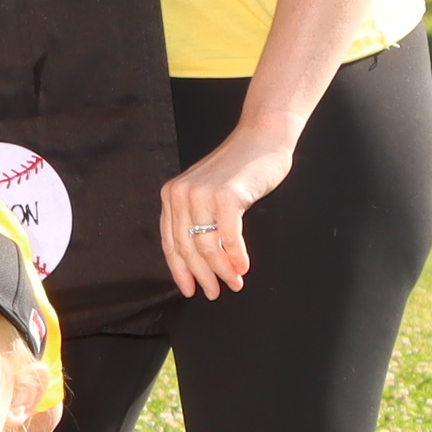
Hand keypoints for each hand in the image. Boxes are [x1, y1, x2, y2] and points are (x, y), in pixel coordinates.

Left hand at [156, 121, 298, 300]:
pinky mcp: (226, 197)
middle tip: (215, 293)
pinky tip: (243, 267)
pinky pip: (229, 238)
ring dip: (222, 271)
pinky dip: (237, 257)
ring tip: (234, 283)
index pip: (170, 243)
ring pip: (207, 247)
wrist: (262, 138)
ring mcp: (202, 195)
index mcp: (172, 195)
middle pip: (187, 248)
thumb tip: (200, 261)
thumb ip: (197, 217)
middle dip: (202, 276)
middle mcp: (181, 194)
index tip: (190, 289)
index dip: (180, 270)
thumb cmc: (239, 168)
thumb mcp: (206, 191)